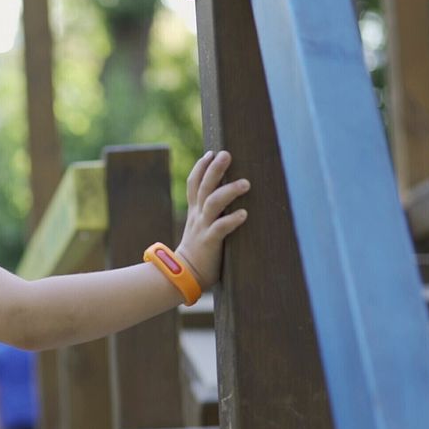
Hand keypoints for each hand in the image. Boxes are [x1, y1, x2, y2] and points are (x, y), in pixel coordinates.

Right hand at [176, 150, 250, 289]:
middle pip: (204, 186)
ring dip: (228, 191)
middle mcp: (198, 216)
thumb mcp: (200, 228)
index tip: (212, 153)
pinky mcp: (209, 242)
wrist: (183, 276)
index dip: (201, 167)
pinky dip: (231, 220)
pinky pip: (220, 228)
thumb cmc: (198, 253)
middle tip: (226, 154)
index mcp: (195, 212)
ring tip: (245, 183)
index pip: (194, 183)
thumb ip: (210, 215)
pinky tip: (243, 214)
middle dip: (214, 169)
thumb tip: (229, 201)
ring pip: (213, 203)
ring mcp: (202, 228)